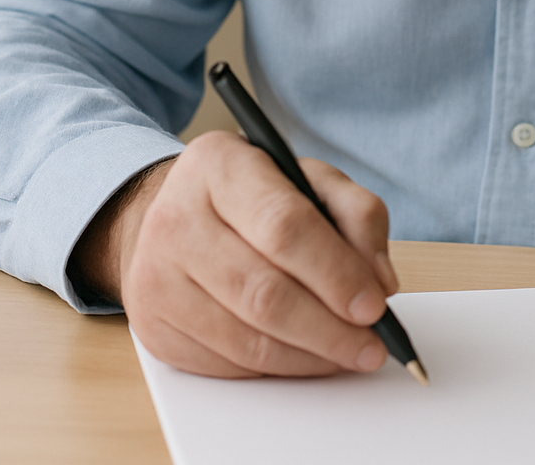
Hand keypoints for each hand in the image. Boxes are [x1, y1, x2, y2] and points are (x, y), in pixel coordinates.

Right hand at [69, 130, 398, 376]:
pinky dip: (276, 370)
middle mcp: (175, 217)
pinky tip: (306, 359)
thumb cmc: (254, 195)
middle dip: (328, 329)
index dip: (335, 272)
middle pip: (263, 292)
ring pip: (245, 339)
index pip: (283, 226)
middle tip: (371, 345)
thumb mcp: (309, 178)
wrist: (175, 214)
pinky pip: (225, 365)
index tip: (374, 305)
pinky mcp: (153, 326)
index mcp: (219, 164)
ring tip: (348, 355)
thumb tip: (381, 281)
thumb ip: (357, 214)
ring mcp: (156, 276)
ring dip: (308, 357)